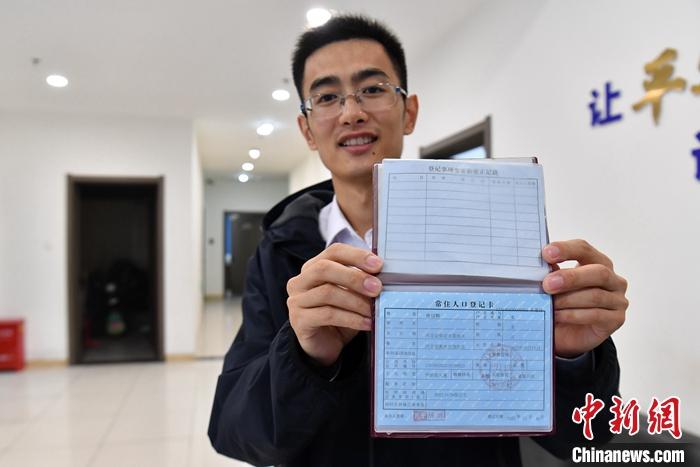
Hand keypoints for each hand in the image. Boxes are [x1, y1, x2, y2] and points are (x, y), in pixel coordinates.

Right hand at [286, 243, 382, 366]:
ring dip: (356, 301)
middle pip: (325, 269)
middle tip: (377, 288)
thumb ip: (361, 282)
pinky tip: (367, 323)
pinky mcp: (299, 320)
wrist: (325, 345)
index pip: (333, 252)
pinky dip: (351, 319)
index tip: (378, 265)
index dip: (356, 256)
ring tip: (373, 310)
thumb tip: (383, 275)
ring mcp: (296, 300)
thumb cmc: (340, 315)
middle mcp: (300, 281)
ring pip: (328, 293)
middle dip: (354, 277)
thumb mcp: (352, 295)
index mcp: (313, 267)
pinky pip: (328, 315)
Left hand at [541, 240, 628, 357]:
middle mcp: (612, 279)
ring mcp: (618, 299)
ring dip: (568, 300)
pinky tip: (558, 316)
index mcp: (596, 262)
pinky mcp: (616, 319)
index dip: (566, 249)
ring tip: (550, 305)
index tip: (546, 254)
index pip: (584, 249)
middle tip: (547, 284)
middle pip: (598, 272)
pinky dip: (573, 315)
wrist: (567, 334)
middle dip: (571, 277)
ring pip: (596, 295)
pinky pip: (596, 315)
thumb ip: (551, 274)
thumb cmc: (561, 304)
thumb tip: (540, 266)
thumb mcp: (553, 288)